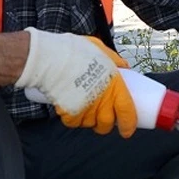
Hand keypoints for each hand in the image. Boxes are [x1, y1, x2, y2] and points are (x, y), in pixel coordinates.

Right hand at [15, 29, 137, 136]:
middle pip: (107, 124)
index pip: (127, 112)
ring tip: (82, 107)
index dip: (128, 125)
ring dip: (87, 120)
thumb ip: (113, 59)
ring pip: (89, 124)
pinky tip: (70, 108)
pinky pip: (73, 123)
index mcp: (114, 85)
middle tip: (101, 118)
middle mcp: (102, 100)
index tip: (127, 130)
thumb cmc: (74, 51)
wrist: (50, 59)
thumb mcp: (100, 49)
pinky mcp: (70, 114)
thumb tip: (124, 66)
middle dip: (104, 125)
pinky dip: (72, 119)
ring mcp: (86, 108)